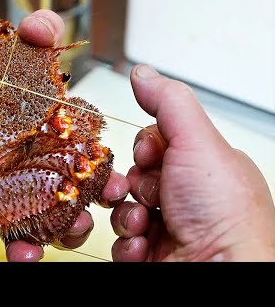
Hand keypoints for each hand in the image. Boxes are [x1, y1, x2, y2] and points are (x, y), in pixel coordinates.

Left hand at [0, 9, 130, 261]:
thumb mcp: (16, 49)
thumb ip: (37, 38)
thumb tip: (41, 31)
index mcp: (51, 141)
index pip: (85, 168)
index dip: (103, 183)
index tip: (111, 190)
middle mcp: (27, 169)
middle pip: (60, 210)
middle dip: (72, 226)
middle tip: (74, 227)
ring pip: (16, 225)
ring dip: (22, 243)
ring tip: (22, 251)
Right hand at [111, 64, 274, 261]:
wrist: (221, 273)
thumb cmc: (224, 215)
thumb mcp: (197, 143)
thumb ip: (168, 104)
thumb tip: (142, 73)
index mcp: (202, 167)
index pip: (156, 143)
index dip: (146, 148)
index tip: (151, 156)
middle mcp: (187, 196)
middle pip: (134, 176)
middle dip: (130, 186)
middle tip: (143, 195)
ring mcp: (168, 227)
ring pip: (122, 209)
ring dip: (127, 216)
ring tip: (144, 225)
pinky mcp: (152, 254)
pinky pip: (122, 241)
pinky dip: (128, 244)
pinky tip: (145, 247)